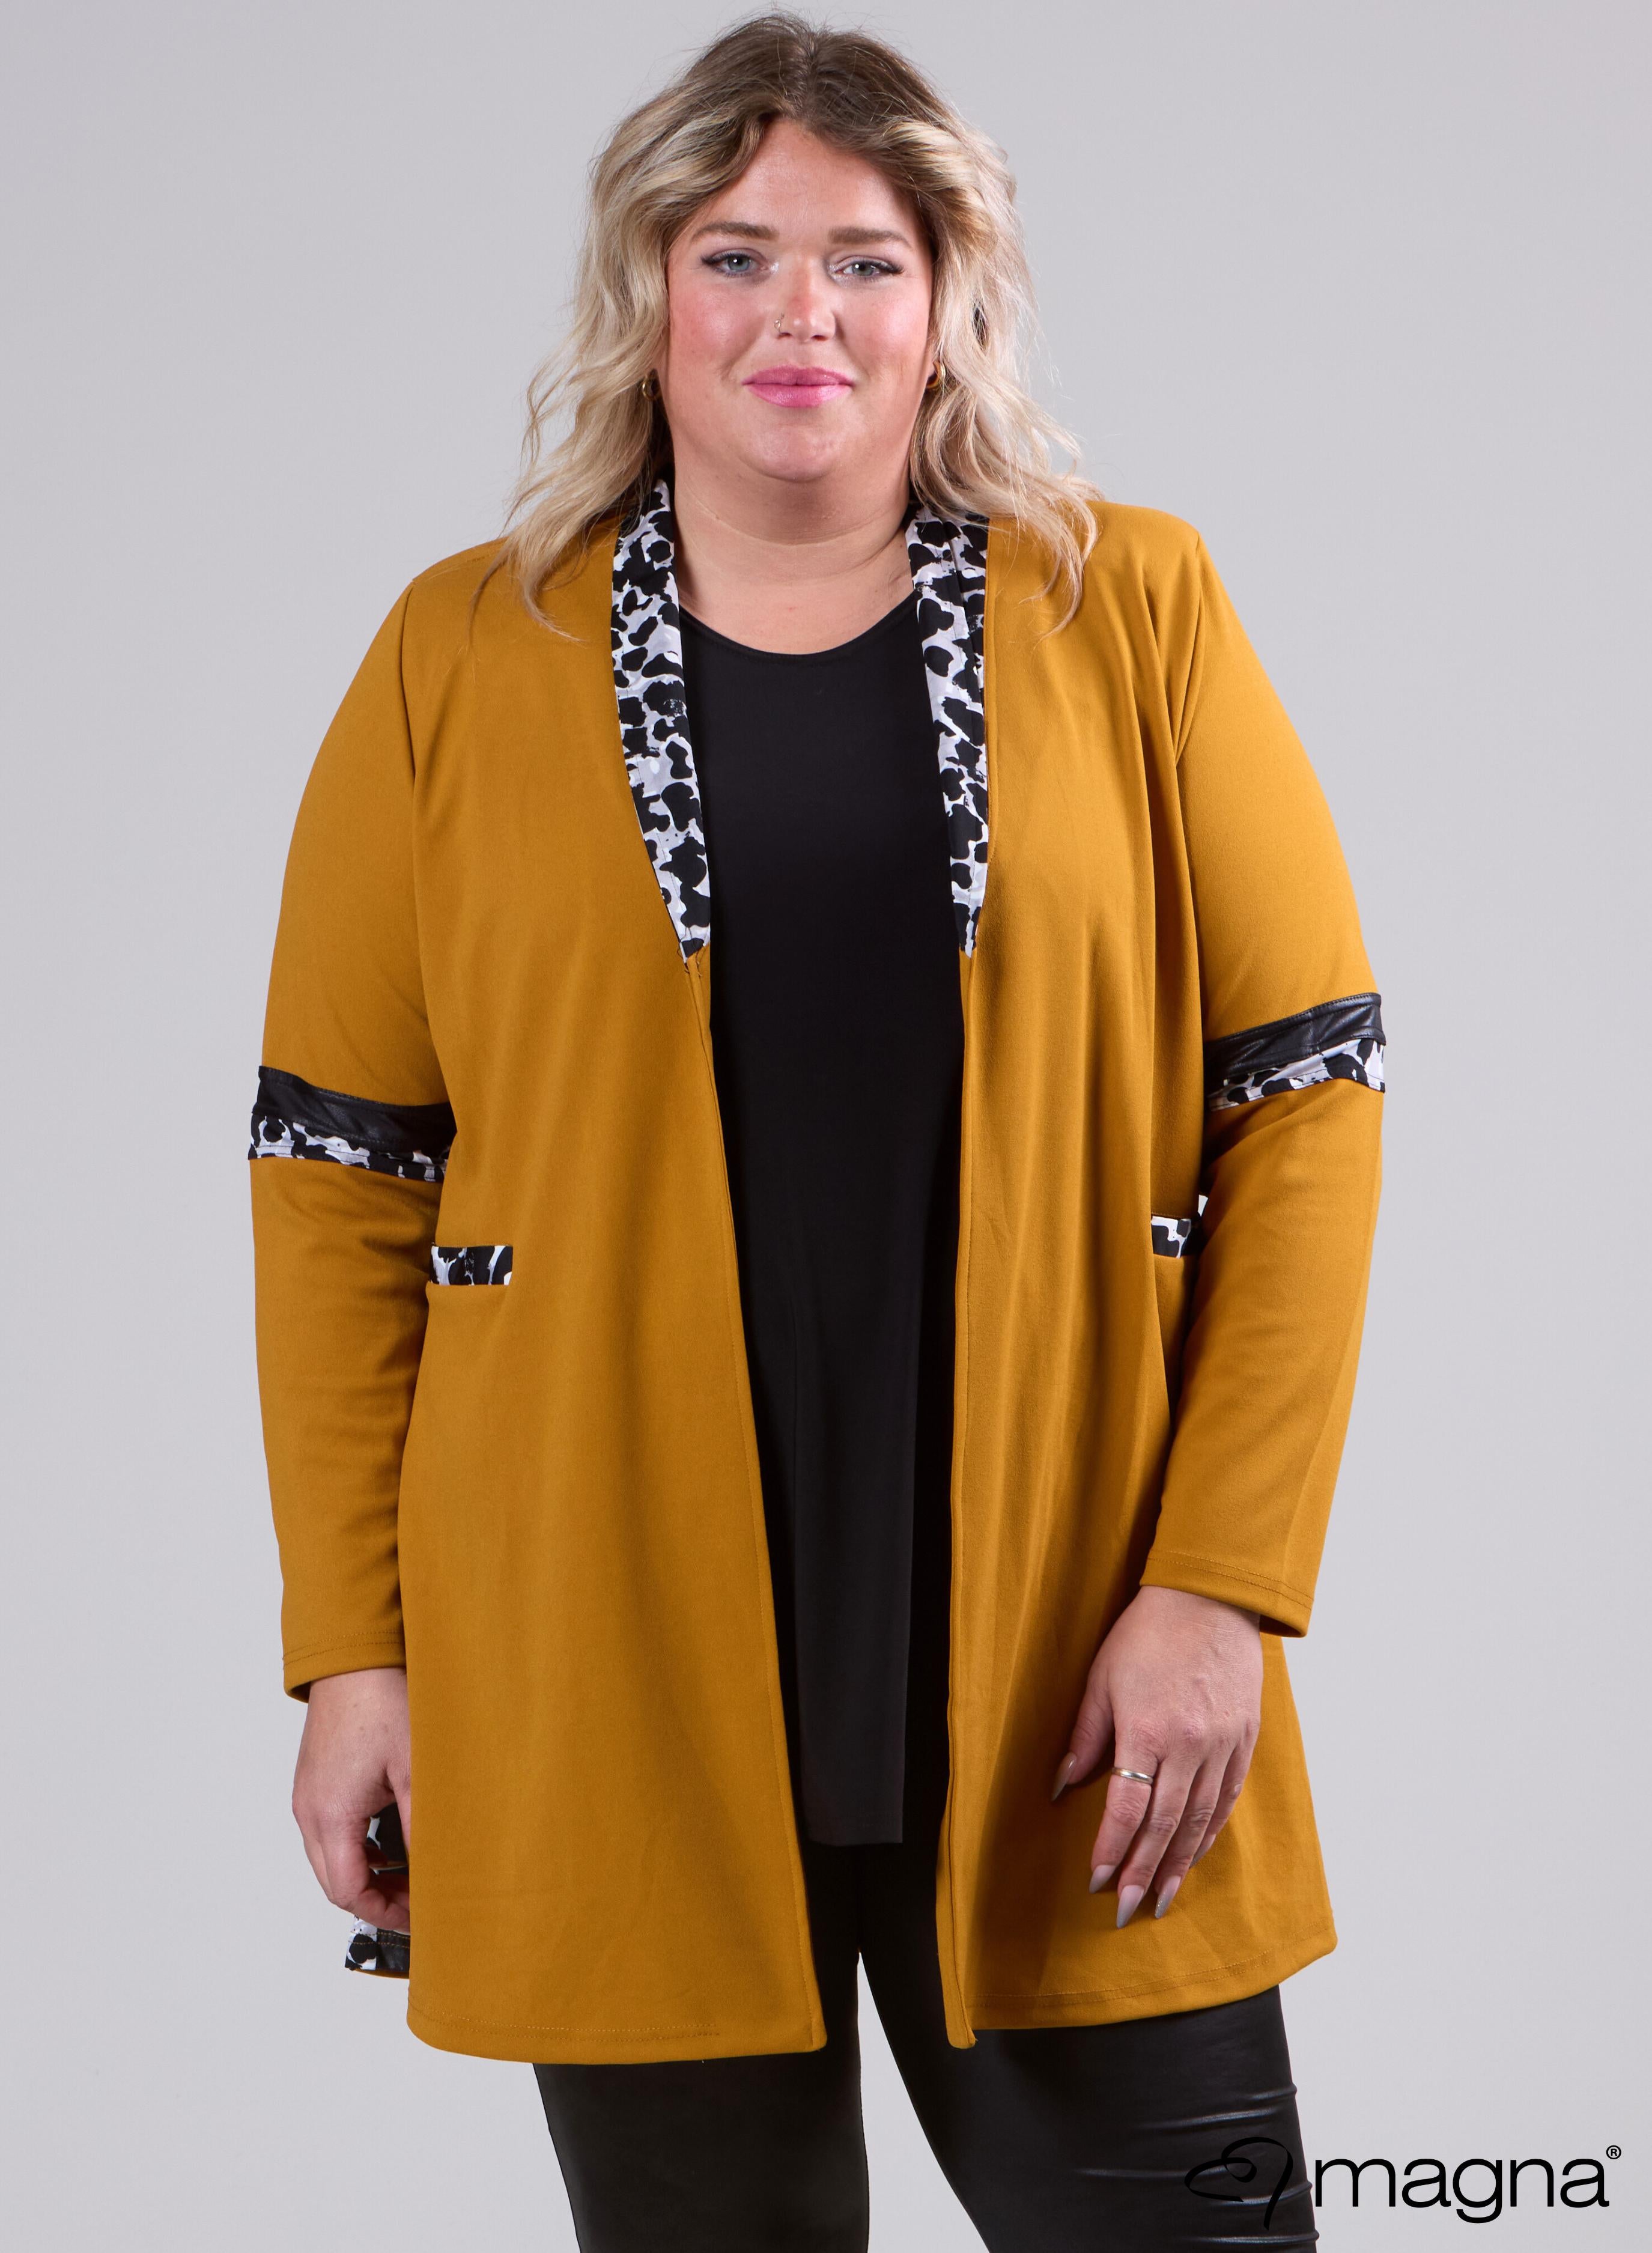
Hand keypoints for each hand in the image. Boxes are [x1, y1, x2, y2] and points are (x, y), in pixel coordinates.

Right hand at [292, 1665, 411, 1932]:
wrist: (354, 1655)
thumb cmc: (381, 1700)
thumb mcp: (414, 1770)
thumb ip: (421, 1827)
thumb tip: (436, 1872)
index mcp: (329, 1814)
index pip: (348, 1891)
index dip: (384, 1912)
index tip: (419, 1915)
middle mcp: (309, 1809)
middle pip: (335, 1880)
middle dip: (377, 1897)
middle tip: (420, 1897)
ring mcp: (309, 1793)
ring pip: (331, 1855)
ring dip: (368, 1870)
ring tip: (412, 1867)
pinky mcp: (316, 1778)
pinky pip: (331, 1828)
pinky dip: (359, 1843)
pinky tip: (392, 1832)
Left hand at [1051, 1586, 1261, 1925]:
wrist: (1209, 1599)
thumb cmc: (1146, 1635)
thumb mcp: (1102, 1680)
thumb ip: (1085, 1738)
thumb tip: (1060, 1786)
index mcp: (1148, 1730)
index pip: (1127, 1808)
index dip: (1111, 1848)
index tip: (1096, 1881)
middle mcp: (1189, 1745)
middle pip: (1164, 1825)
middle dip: (1141, 1872)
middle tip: (1126, 1911)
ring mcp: (1222, 1745)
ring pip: (1200, 1820)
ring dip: (1177, 1865)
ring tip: (1159, 1899)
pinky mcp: (1244, 1740)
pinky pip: (1227, 1799)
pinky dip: (1209, 1833)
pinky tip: (1193, 1856)